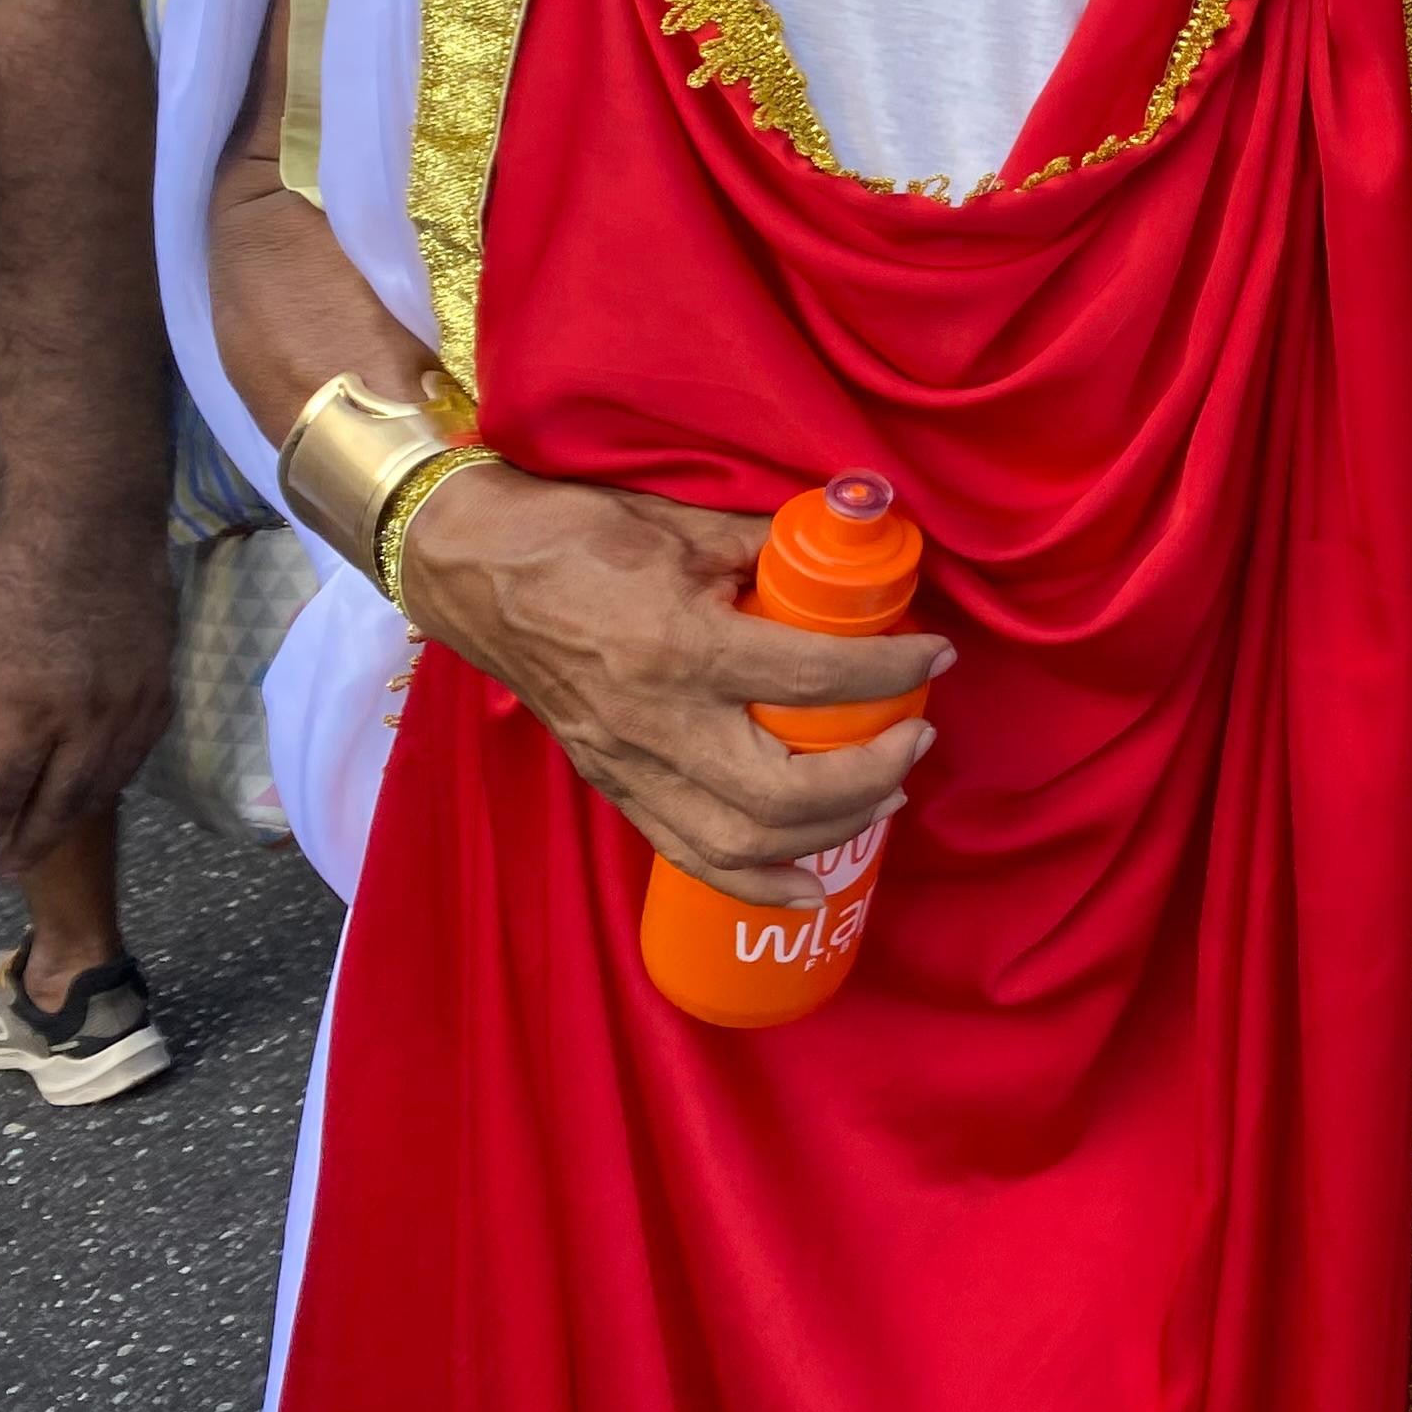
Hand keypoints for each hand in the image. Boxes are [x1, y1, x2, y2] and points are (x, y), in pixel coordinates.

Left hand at [0, 507, 173, 878]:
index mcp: (27, 715)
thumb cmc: (7, 574)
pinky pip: (137, 753)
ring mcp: (133, 707)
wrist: (91, 518)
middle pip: (59, 807)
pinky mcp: (161, 687)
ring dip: (72, 817)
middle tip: (3, 868)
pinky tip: (94, 781)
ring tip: (44, 834)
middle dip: (26, 843)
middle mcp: (88, 724)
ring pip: (104, 785)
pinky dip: (111, 778)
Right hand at [393, 464, 947, 907]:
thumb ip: (772, 549)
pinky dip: (754, 880)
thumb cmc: (577, 534)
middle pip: (788, 790)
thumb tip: (850, 557)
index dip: (892, 672)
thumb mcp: (686, 526)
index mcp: (682, 648)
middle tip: (917, 736)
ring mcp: (629, 765)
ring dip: (829, 829)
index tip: (937, 654)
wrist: (474, 570)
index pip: (814, 680)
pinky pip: (688, 854)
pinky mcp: (611, 785)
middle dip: (871, 771)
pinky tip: (805, 886)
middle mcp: (658, 724)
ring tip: (885, 792)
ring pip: (744, 840)